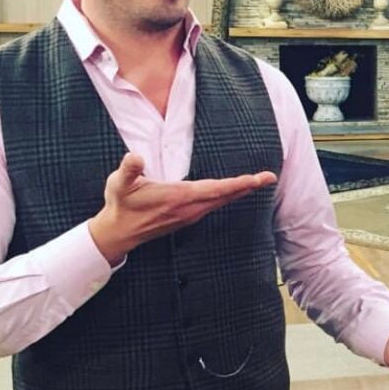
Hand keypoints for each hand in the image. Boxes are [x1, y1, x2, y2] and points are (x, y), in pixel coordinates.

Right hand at [88, 152, 276, 266]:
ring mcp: (191, 214)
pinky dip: (228, 196)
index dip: (237, 184)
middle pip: (225, 196)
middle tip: (270, 177)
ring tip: (259, 181)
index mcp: (179, 197)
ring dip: (241, 190)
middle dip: (248, 186)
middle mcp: (190, 208)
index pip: (215, 190)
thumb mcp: (119, 184)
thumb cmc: (120, 204)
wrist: (119, 232)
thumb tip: (134, 157)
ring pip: (221, 201)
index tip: (256, 179)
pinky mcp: (189, 217)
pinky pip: (214, 204)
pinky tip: (236, 190)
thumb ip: (129, 170)